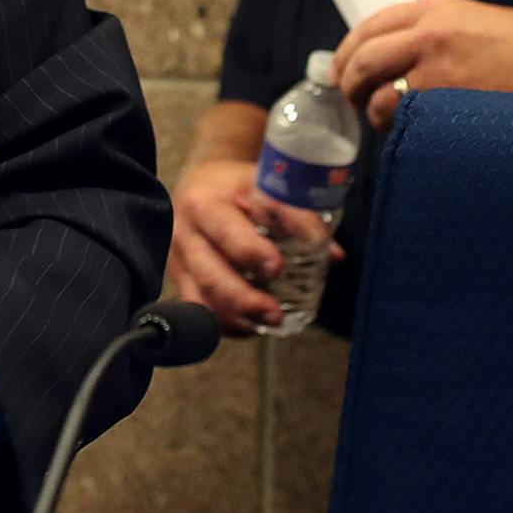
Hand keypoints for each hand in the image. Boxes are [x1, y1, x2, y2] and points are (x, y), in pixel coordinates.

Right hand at [170, 158, 333, 337]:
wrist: (201, 185)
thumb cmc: (237, 188)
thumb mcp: (264, 187)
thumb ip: (298, 217)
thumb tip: (332, 254)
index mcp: (206, 203)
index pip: (228, 229)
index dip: (251, 251)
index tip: (275, 268)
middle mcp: (188, 233)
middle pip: (210, 272)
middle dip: (243, 297)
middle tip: (275, 313)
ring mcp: (181, 259)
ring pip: (201, 297)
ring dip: (236, 317)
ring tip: (266, 323)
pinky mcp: (181, 279)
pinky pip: (199, 310)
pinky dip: (224, 325)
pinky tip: (249, 326)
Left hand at [336, 0, 512, 130]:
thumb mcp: (473, 22)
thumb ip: (430, 32)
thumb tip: (391, 55)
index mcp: (435, 9)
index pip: (369, 25)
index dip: (347, 52)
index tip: (342, 69)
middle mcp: (430, 34)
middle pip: (362, 59)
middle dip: (350, 84)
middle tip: (353, 100)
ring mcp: (438, 71)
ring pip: (379, 96)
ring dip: (377, 114)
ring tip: (393, 122)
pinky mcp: (449, 105)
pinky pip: (405, 122)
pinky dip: (402, 131)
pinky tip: (416, 133)